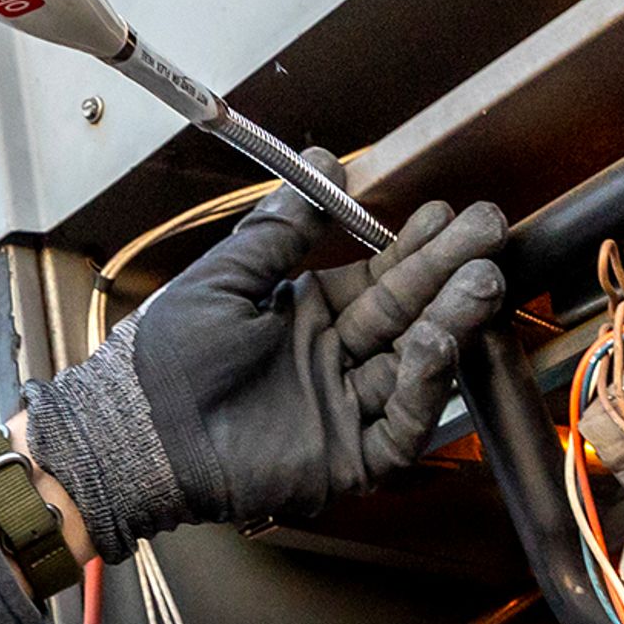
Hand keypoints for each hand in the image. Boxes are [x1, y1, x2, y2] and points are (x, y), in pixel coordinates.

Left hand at [19, 165, 511, 559]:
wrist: (136, 431)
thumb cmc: (164, 358)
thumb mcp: (225, 277)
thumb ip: (280, 227)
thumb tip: (326, 163)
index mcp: (305, 317)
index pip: (379, 277)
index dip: (414, 247)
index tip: (446, 213)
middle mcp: (332, 361)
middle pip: (407, 314)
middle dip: (449, 273)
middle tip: (487, 233)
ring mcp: (343, 411)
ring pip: (414, 364)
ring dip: (449, 321)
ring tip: (479, 280)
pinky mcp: (346, 461)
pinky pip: (400, 426)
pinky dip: (421, 387)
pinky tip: (432, 343)